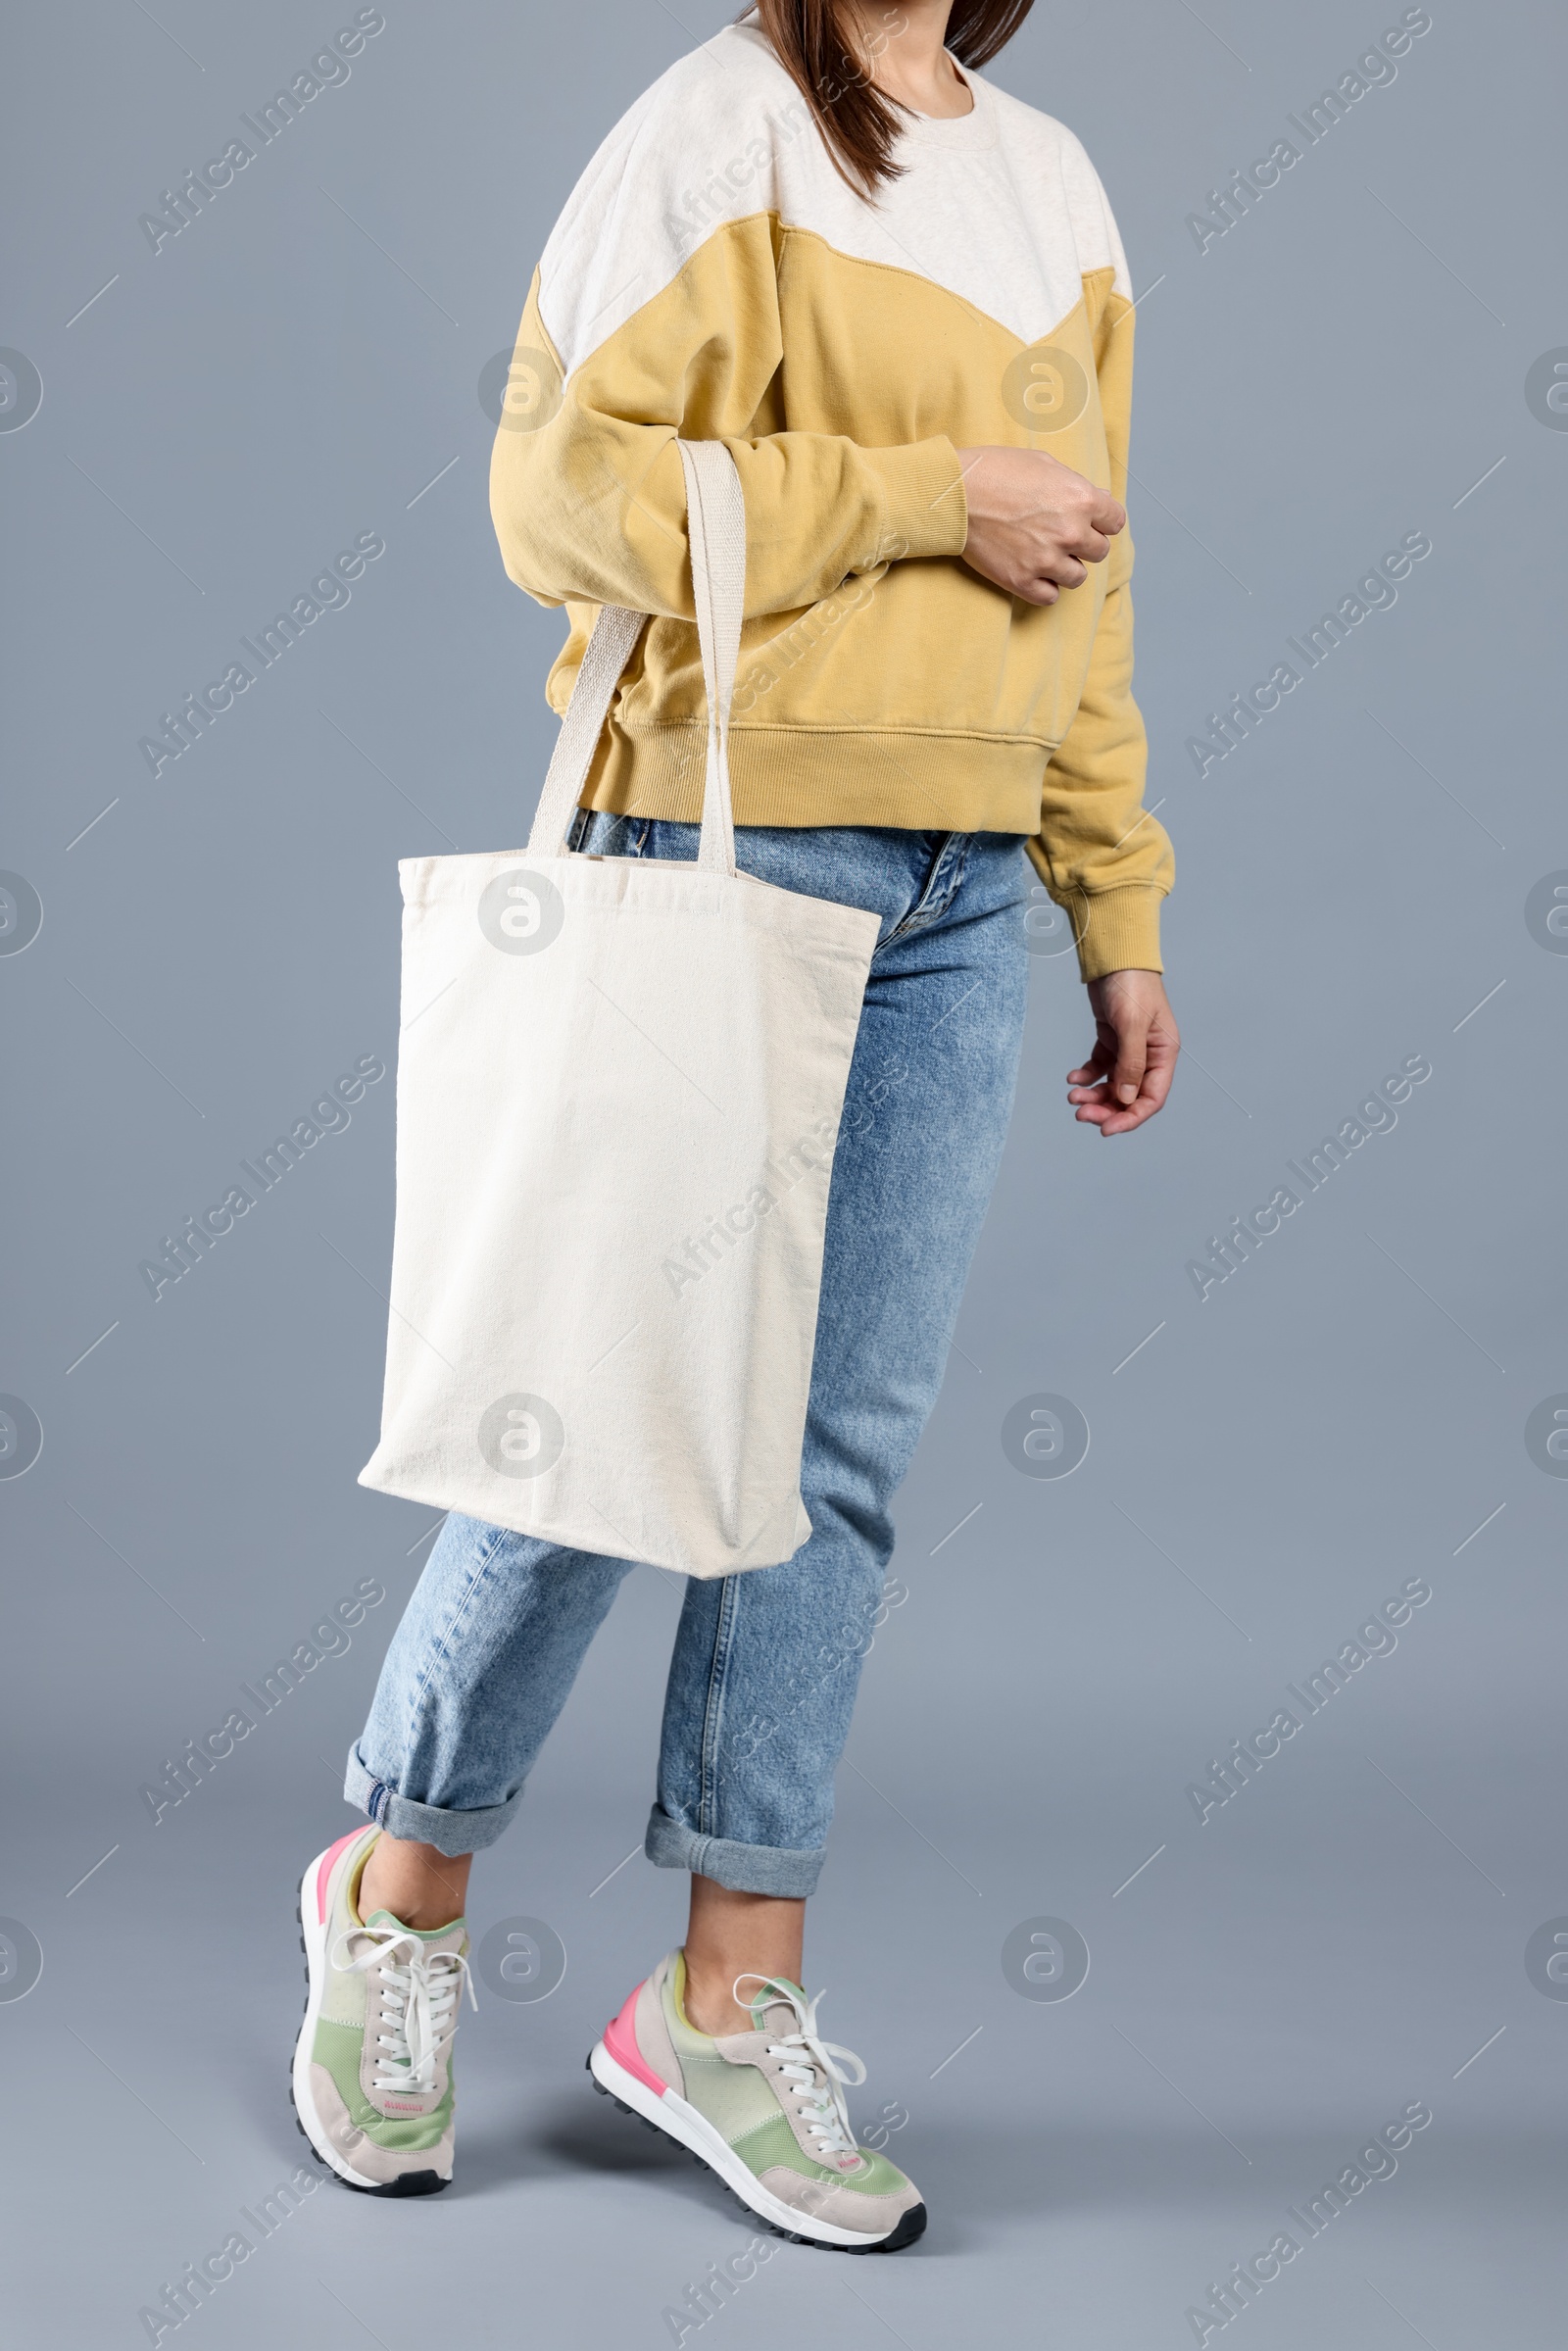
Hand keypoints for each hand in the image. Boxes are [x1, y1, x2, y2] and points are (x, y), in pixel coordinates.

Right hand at [954, 445, 1125, 605]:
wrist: (954, 493)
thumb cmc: (996, 470)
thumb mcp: (1044, 464)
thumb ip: (1076, 485)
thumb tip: (1100, 500)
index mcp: (1081, 499)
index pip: (1115, 522)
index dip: (1102, 521)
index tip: (1089, 521)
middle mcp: (1070, 532)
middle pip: (1099, 552)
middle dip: (1084, 544)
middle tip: (1061, 536)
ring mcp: (1046, 560)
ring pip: (1077, 577)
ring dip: (1066, 567)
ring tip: (1046, 554)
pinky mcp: (1021, 580)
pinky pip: (1050, 597)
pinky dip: (1045, 587)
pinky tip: (1034, 573)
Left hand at [1067, 970, 1179, 1135]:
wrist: (1114, 957)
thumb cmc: (1131, 985)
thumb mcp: (1131, 1025)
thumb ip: (1131, 1063)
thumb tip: (1127, 1099)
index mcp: (1164, 1053)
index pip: (1151, 1098)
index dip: (1131, 1117)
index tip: (1106, 1129)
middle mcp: (1149, 1055)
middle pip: (1130, 1096)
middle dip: (1106, 1108)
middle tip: (1080, 1113)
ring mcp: (1129, 1049)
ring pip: (1112, 1085)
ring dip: (1094, 1094)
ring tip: (1073, 1096)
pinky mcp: (1111, 1041)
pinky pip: (1099, 1068)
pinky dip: (1087, 1076)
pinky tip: (1073, 1078)